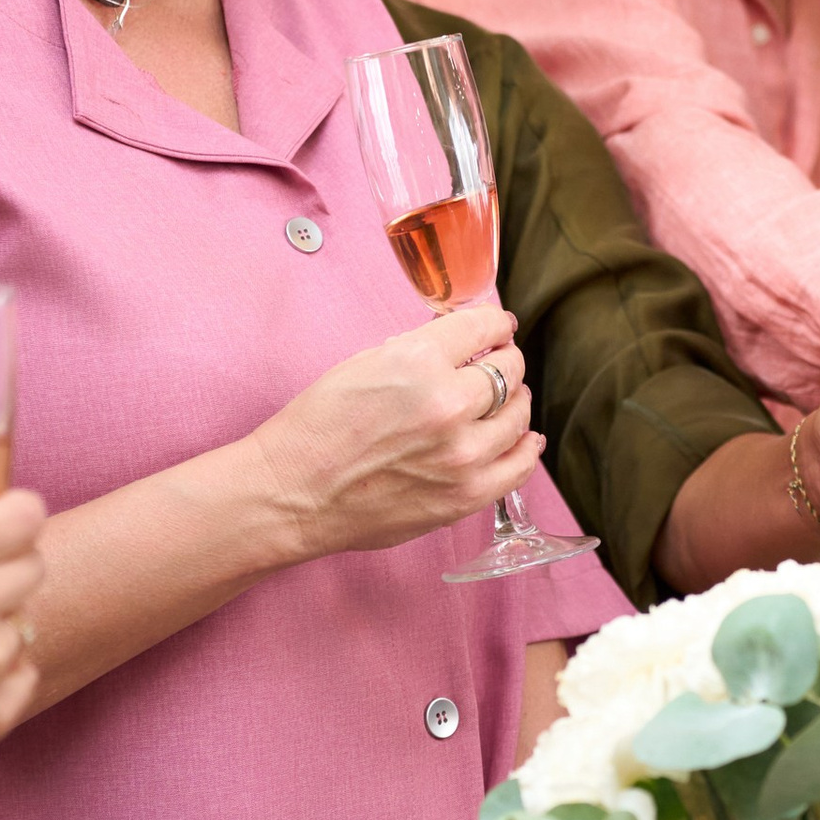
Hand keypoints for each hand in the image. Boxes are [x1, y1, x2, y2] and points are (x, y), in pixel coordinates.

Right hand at [248, 307, 541, 562]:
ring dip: (516, 401)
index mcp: (418, 361)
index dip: (494, 323)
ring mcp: (462, 454)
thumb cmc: (317, 426)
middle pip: (508, 369)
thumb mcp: (364, 363)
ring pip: (518, 415)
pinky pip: (519, 466)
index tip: (497, 327)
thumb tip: (463, 342)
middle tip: (498, 362)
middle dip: (504, 360)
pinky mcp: (465, 495)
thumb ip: (420, 351)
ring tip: (507, 400)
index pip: (483, 327)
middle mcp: (448, 404)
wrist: (293, 493)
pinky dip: (526, 448)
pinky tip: (525, 439)